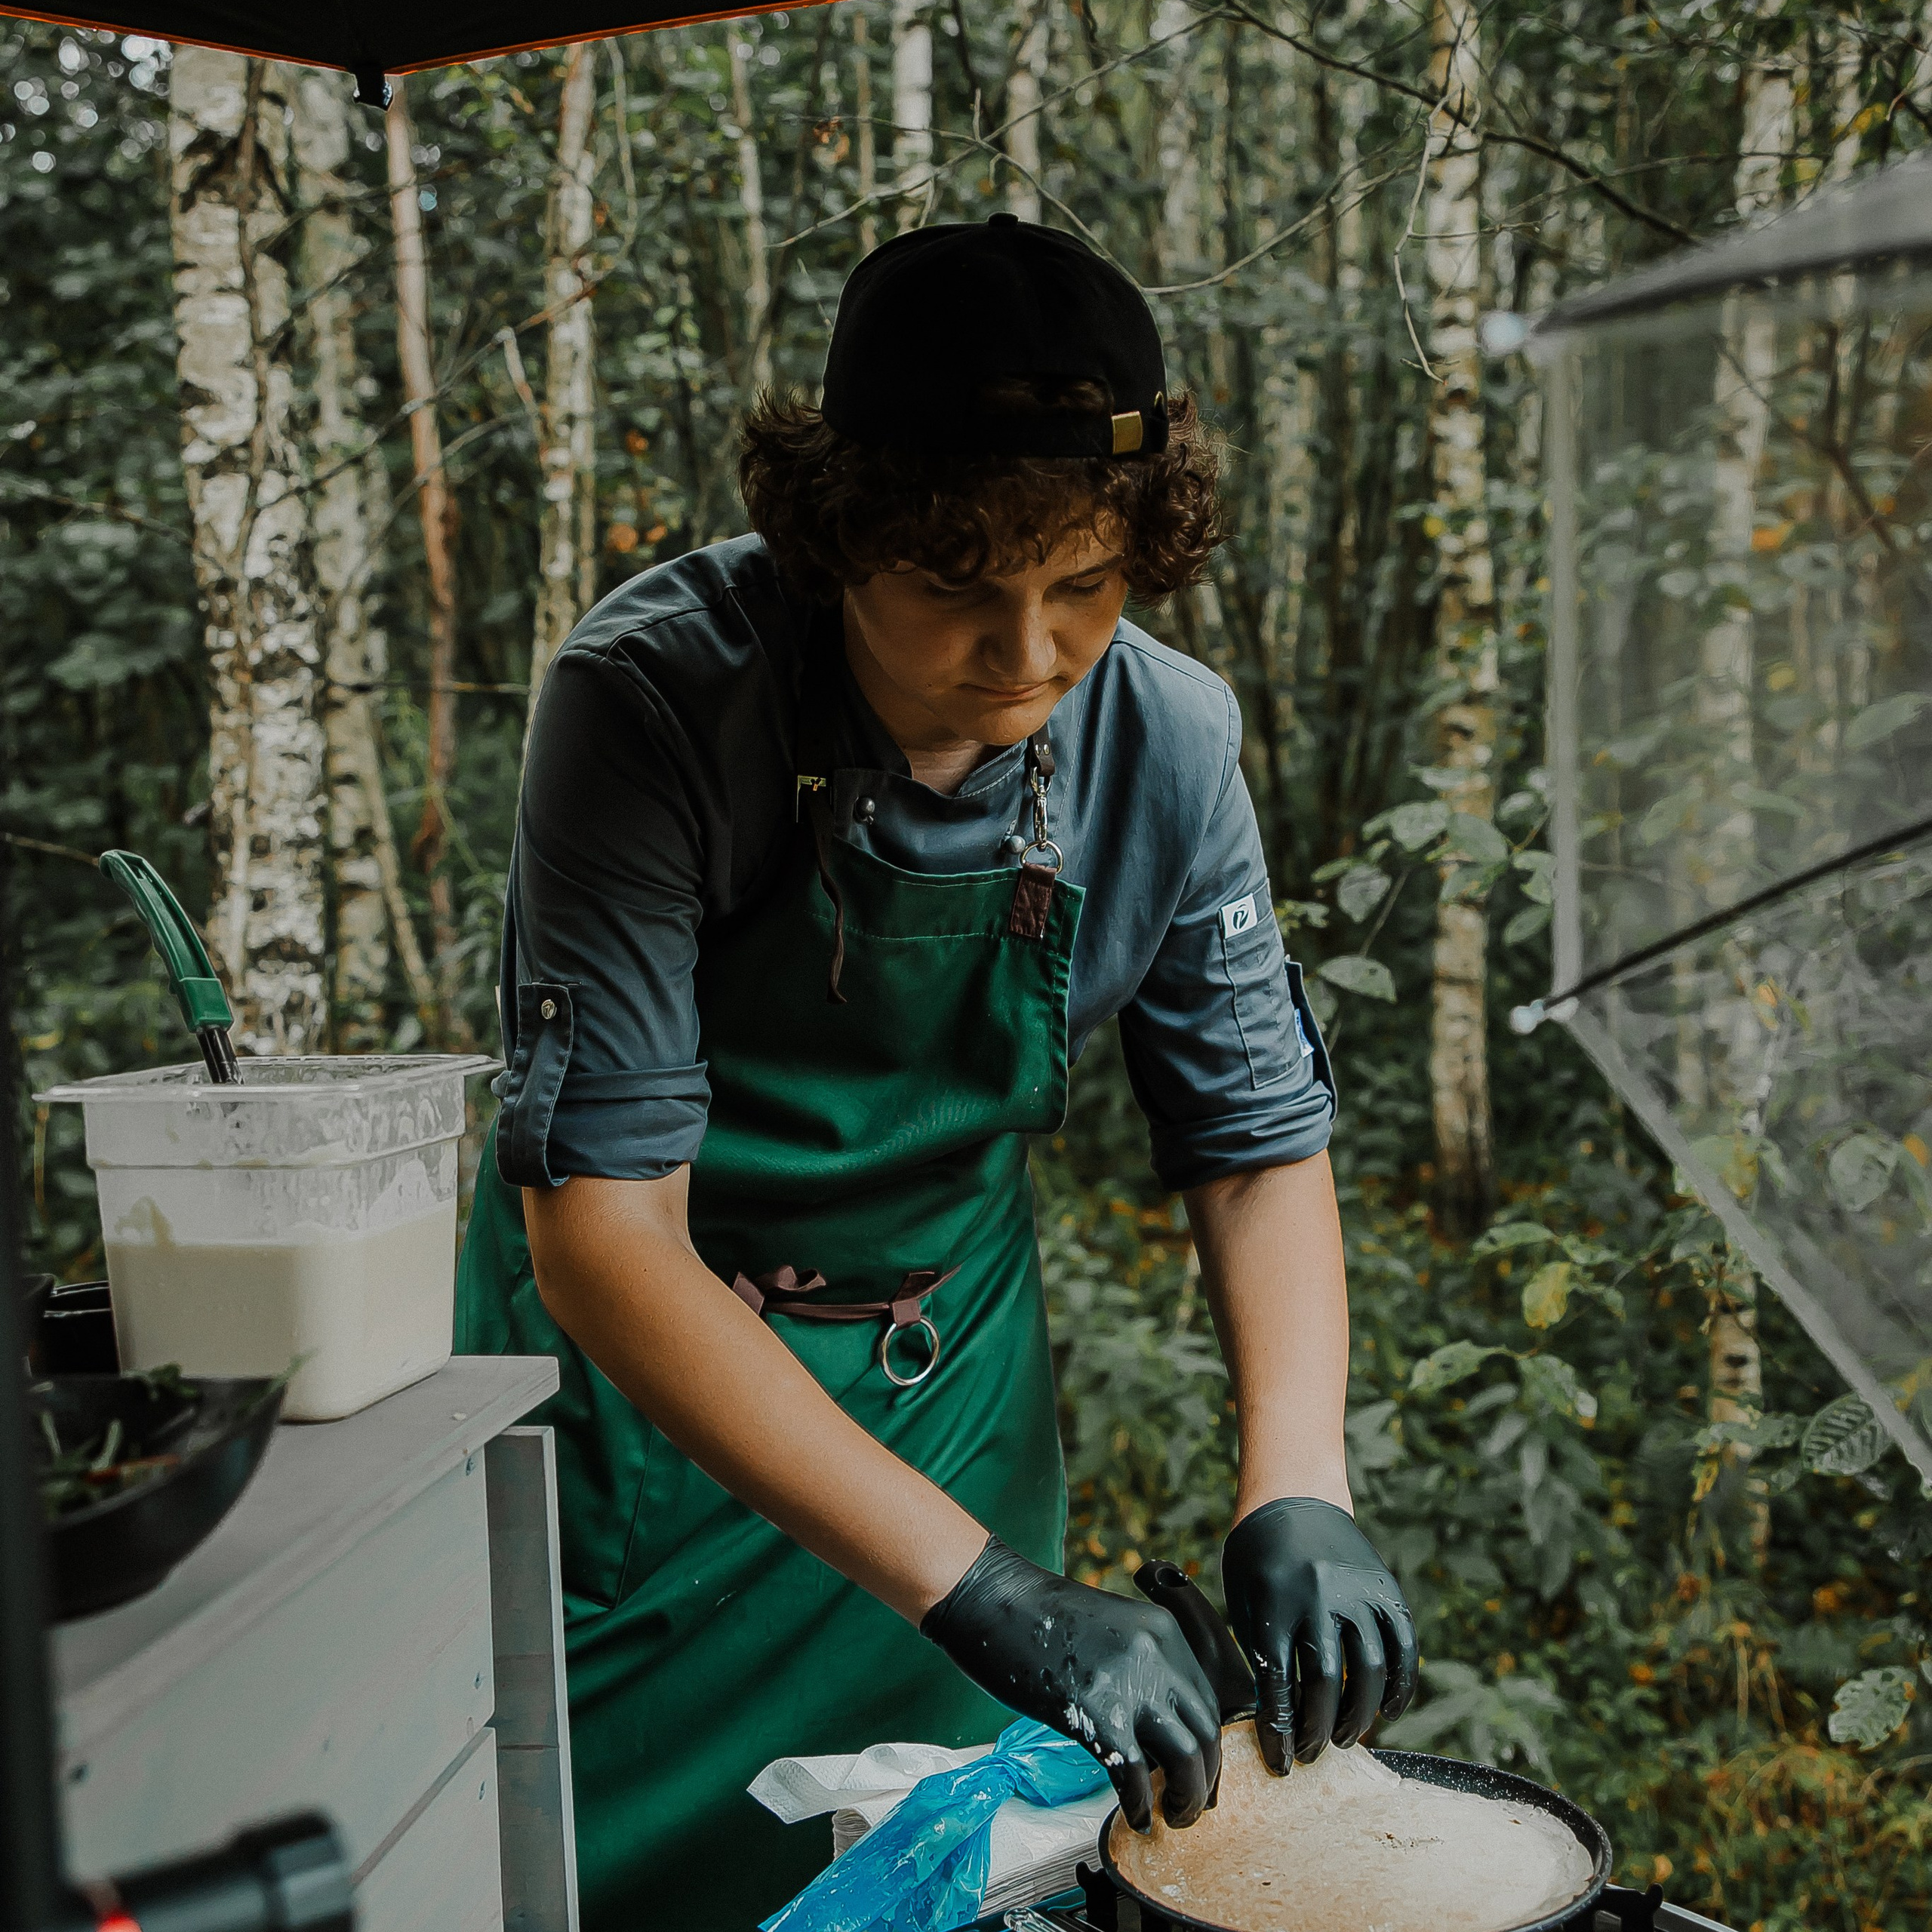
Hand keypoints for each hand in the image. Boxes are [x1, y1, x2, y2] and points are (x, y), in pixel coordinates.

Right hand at [922, 1536, 1222, 1831]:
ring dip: (1183, 1799)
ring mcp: (1129, 1682)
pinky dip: (1138, 1805)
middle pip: (1206, 1733)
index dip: (1208, 1747)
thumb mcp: (1108, 1633)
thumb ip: (1139, 1671)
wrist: (990, 1597)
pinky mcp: (1096, 1711)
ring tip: (1170, 1819)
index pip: (1206, 1703)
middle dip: (1205, 1780)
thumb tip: (1154, 1736)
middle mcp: (1157, 1654)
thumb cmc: (1036, 1617)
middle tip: (1189, 1807)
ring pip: (1185, 1758)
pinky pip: (1134, 1773)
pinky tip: (1133, 1817)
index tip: (1200, 1774)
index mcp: (1162, 1631)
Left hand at [1222, 1497, 1417, 1771]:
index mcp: (1274, 1601)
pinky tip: (1387, 1712)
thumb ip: (1260, 1653)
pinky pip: (1404, 1647)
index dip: (1280, 1731)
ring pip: (1369, 1670)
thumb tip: (1274, 1719)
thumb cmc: (1256, 1557)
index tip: (1281, 1763)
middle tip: (1311, 1753)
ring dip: (1359, 1715)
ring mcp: (1357, 1590)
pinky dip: (1400, 1686)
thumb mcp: (1243, 1599)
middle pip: (1324, 1683)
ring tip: (1344, 1737)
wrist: (1293, 1497)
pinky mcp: (1386, 1588)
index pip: (1277, 1684)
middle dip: (1317, 1729)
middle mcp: (1318, 1596)